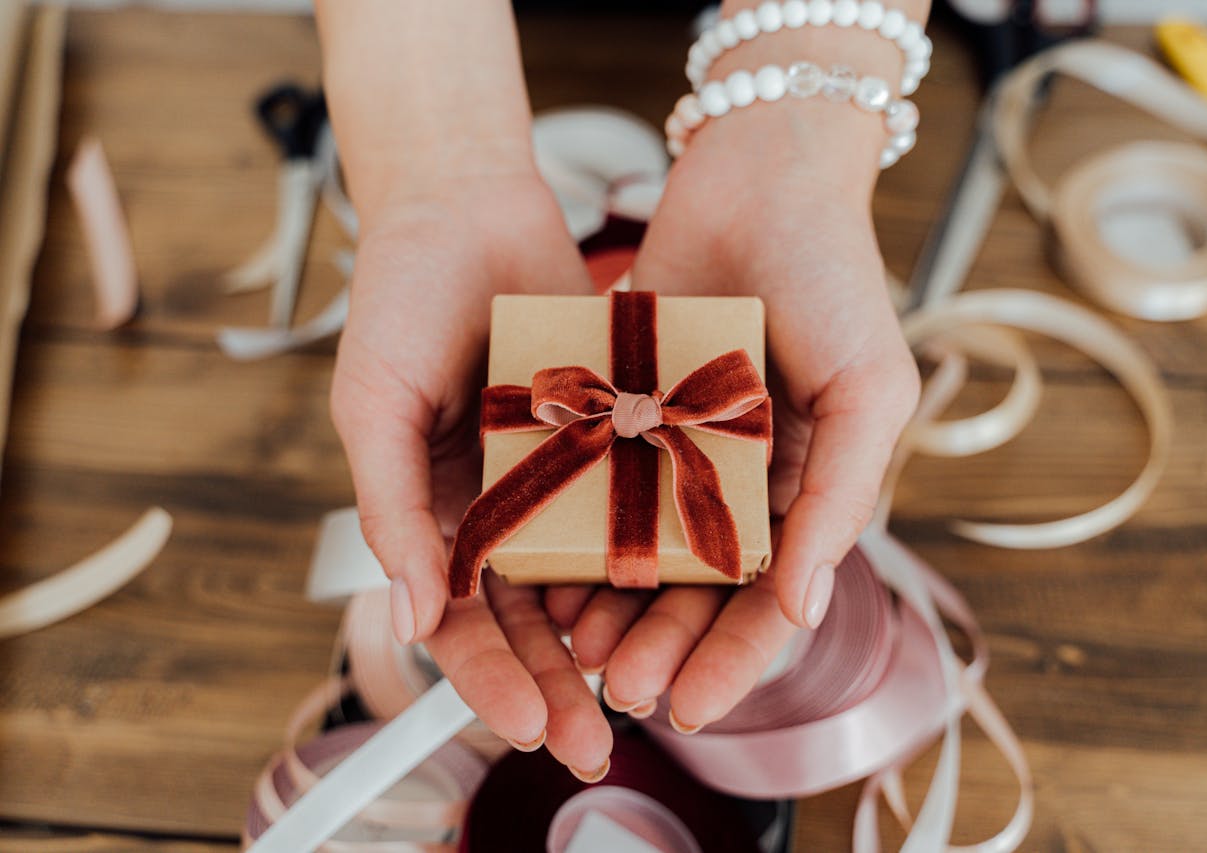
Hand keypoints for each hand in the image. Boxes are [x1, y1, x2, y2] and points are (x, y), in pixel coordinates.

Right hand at [330, 174, 613, 779]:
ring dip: (611, 634)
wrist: (467, 204)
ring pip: (586, 576)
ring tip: (648, 689)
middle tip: (598, 741)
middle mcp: (497, 507)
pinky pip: (631, 503)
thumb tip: (411, 614)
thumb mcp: (374, 402)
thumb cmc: (399, 300)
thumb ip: (390, 509)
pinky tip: (680, 593)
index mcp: (431, 514)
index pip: (456, 620)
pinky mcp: (609, 434)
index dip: (488, 680)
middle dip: (558, 683)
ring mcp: (555, 475)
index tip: (529, 726)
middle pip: (528, 619)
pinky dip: (648, 550)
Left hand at [547, 102, 919, 731]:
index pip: (770, 600)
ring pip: (639, 549)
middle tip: (617, 688)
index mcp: (804, 489)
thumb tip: (804, 605)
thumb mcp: (868, 389)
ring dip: (612, 603)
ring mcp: (679, 448)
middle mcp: (740, 480)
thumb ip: (840, 496)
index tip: (691, 709)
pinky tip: (544, 570)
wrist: (761, 177)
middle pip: (696, 589)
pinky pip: (597, 483)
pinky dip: (575, 529)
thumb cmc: (836, 279)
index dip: (733, 659)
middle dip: (660, 645)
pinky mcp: (626, 407)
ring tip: (575, 648)